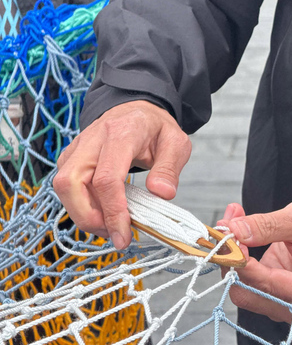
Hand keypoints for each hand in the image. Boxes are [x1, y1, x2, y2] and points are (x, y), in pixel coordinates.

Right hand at [53, 101, 190, 249]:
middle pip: (71, 183)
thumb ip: (169, 169)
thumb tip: (161, 194)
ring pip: (63, 187)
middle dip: (87, 217)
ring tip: (110, 226)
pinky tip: (102, 213)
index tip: (124, 234)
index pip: (107, 178)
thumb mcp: (176, 144)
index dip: (113, 211)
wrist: (137, 109)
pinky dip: (80, 205)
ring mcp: (77, 147)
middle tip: (112, 234)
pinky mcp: (70, 157)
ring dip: (82, 214)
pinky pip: (65, 186)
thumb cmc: (156, 128)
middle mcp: (92, 138)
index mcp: (122, 133)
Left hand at [218, 198, 291, 326]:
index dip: (242, 263)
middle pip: (247, 294)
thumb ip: (267, 226)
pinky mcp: (271, 295)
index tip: (229, 236)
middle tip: (227, 226)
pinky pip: (244, 283)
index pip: (266, 286)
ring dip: (231, 258)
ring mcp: (282, 304)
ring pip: (241, 289)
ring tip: (233, 223)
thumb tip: (234, 230)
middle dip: (232, 260)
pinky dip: (237, 260)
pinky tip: (239, 235)